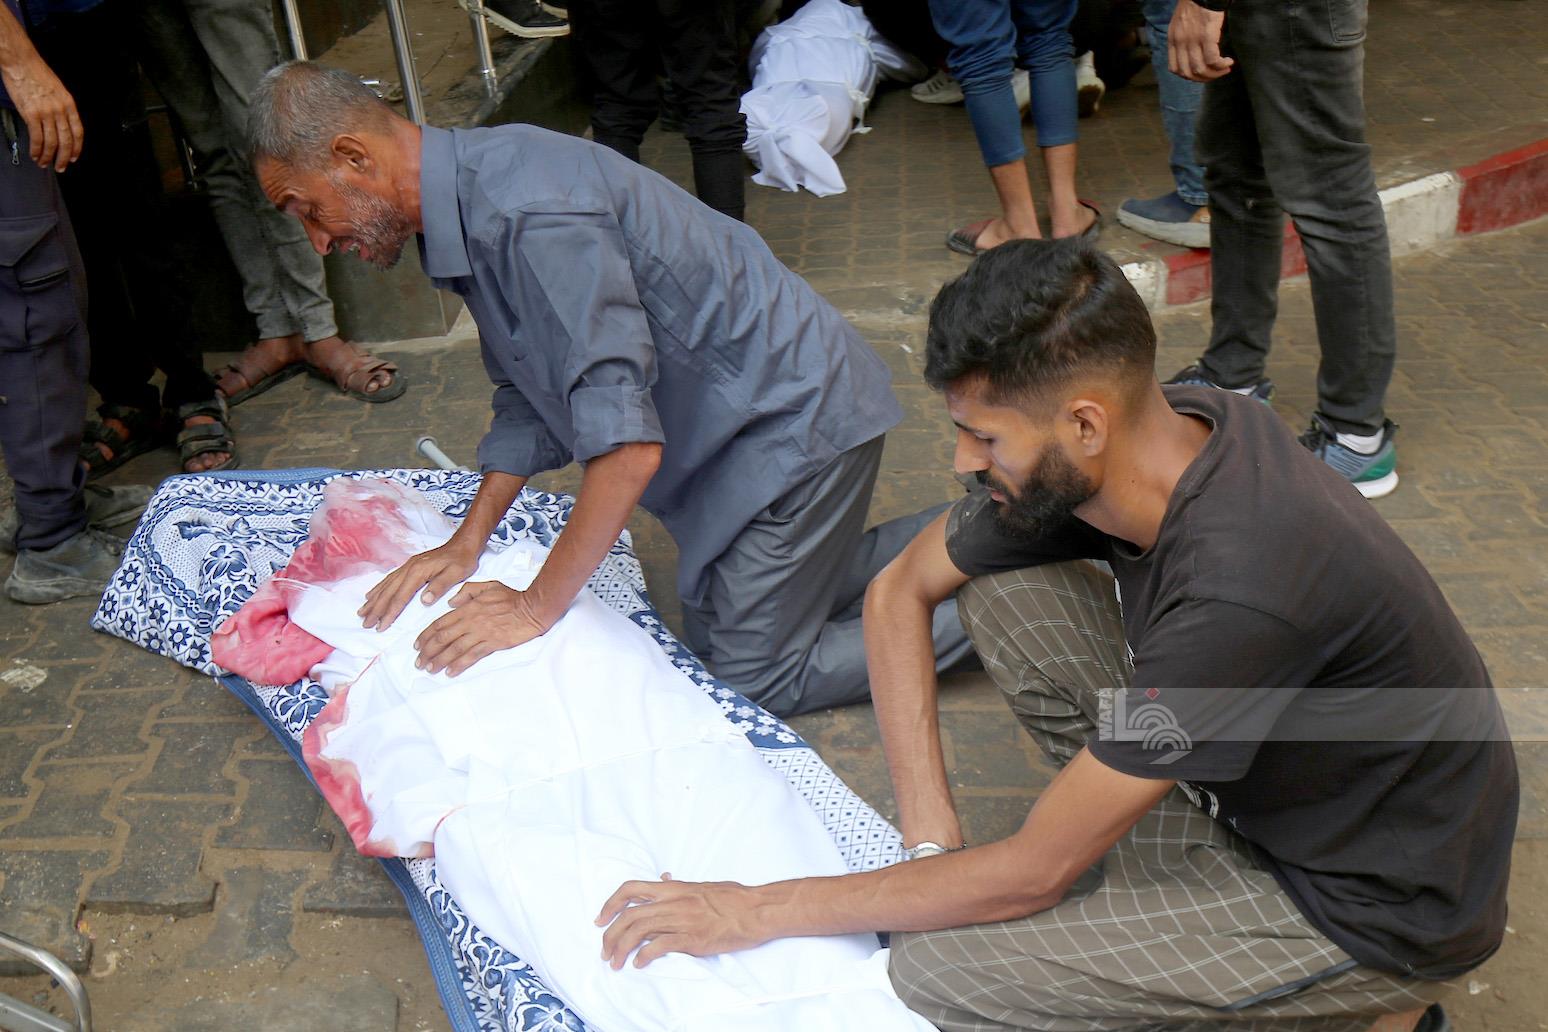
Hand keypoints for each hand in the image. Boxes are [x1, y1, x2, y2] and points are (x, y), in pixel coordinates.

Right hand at [0, 57, 81, 170]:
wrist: (21, 62)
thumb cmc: (36, 73)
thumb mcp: (57, 89)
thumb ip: (60, 107)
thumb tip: (59, 123)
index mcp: (69, 104)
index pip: (77, 132)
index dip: (77, 148)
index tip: (74, 158)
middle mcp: (60, 110)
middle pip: (66, 141)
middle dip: (64, 157)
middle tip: (60, 167)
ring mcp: (46, 112)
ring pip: (51, 142)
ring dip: (47, 156)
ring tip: (43, 163)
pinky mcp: (31, 114)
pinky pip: (37, 137)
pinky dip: (36, 149)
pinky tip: (34, 154)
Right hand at [358, 541, 481, 630]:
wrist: (463, 544)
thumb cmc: (462, 560)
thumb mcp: (456, 573)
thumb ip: (440, 586)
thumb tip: (424, 601)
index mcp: (418, 572)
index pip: (401, 597)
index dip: (389, 613)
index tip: (381, 626)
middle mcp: (408, 568)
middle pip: (389, 592)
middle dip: (376, 609)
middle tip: (365, 624)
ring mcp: (407, 566)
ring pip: (386, 585)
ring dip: (373, 600)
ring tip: (362, 612)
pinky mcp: (409, 566)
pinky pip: (389, 579)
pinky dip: (378, 589)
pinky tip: (371, 595)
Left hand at [411, 580, 547, 675]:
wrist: (533, 607)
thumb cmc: (512, 597)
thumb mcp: (488, 586)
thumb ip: (467, 591)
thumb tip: (451, 602)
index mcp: (467, 608)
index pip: (440, 623)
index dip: (425, 636)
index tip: (417, 646)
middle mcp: (470, 621)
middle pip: (443, 638)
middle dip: (428, 652)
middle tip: (419, 663)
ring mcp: (481, 633)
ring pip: (454, 649)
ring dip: (439, 660)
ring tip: (430, 669)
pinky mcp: (492, 643)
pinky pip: (472, 656)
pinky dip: (459, 665)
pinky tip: (450, 672)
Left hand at [595, 874, 769, 969]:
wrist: (754, 909)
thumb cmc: (732, 897)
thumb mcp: (701, 885)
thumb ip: (680, 884)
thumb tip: (665, 876)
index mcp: (673, 888)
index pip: (631, 889)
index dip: (610, 903)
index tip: (600, 919)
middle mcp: (673, 902)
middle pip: (629, 915)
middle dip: (610, 935)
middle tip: (604, 951)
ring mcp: (681, 920)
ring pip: (639, 931)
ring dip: (622, 949)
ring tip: (616, 963)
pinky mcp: (692, 938)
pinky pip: (660, 946)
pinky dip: (644, 956)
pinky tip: (639, 964)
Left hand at [1168, 0, 1233, 81]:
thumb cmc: (1195, 4)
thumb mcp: (1180, 23)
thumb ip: (1182, 39)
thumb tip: (1191, 54)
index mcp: (1173, 40)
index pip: (1175, 69)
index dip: (1189, 76)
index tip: (1201, 74)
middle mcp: (1180, 42)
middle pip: (1188, 73)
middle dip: (1203, 79)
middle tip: (1216, 74)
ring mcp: (1192, 40)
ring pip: (1200, 70)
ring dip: (1214, 74)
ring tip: (1224, 69)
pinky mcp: (1207, 36)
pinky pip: (1212, 60)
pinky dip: (1221, 65)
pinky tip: (1228, 61)